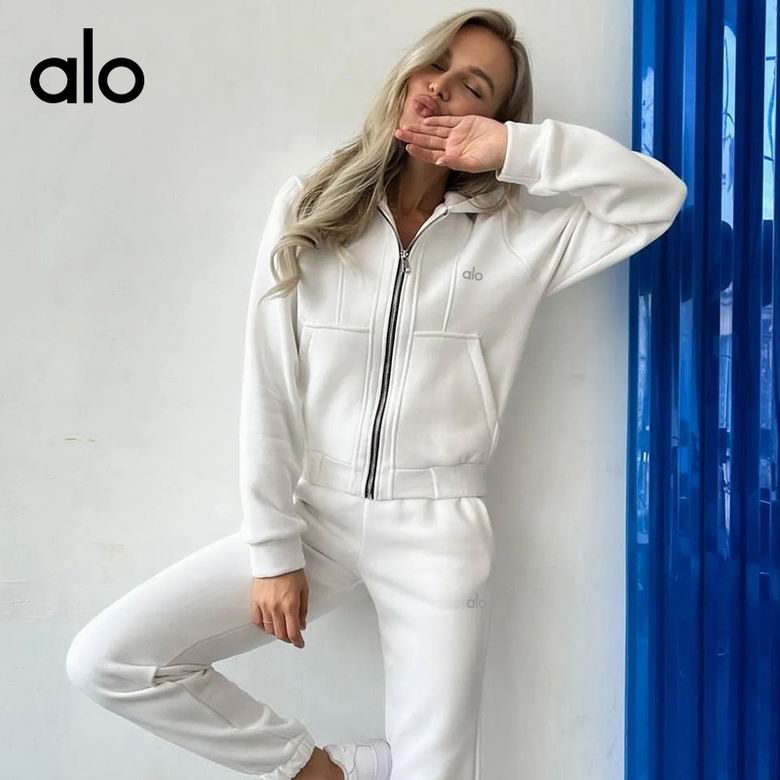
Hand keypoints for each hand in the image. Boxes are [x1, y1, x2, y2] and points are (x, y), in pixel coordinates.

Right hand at [250, 568, 307, 647]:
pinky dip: (263, 627)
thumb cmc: (291, 571)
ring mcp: (264, 605)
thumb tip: (302, 625)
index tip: (300, 644)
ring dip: (276, 633)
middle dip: (288, 638)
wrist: (275, 557)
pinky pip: (257, 621)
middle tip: (292, 637)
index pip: (293, 632)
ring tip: (281, 630)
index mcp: (290, 605)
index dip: (297, 641)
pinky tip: (268, 625)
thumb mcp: (304, 590)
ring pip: (269, 629)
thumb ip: (303, 610)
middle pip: (280, 634)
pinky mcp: (255, 601)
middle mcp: (276, 608)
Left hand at [393, 114, 507, 173]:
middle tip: (398, 133)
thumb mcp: (473, 163)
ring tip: (406, 125)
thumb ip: (456, 162)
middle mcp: (452, 145)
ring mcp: (457, 133)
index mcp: (452, 157)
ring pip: (434, 130)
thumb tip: (439, 162)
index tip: (407, 146)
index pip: (431, 154)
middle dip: (413, 137)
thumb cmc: (492, 158)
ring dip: (421, 128)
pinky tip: (425, 119)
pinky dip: (436, 119)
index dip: (419, 150)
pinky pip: (447, 120)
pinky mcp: (464, 122)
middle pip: (428, 140)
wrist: (507, 145)